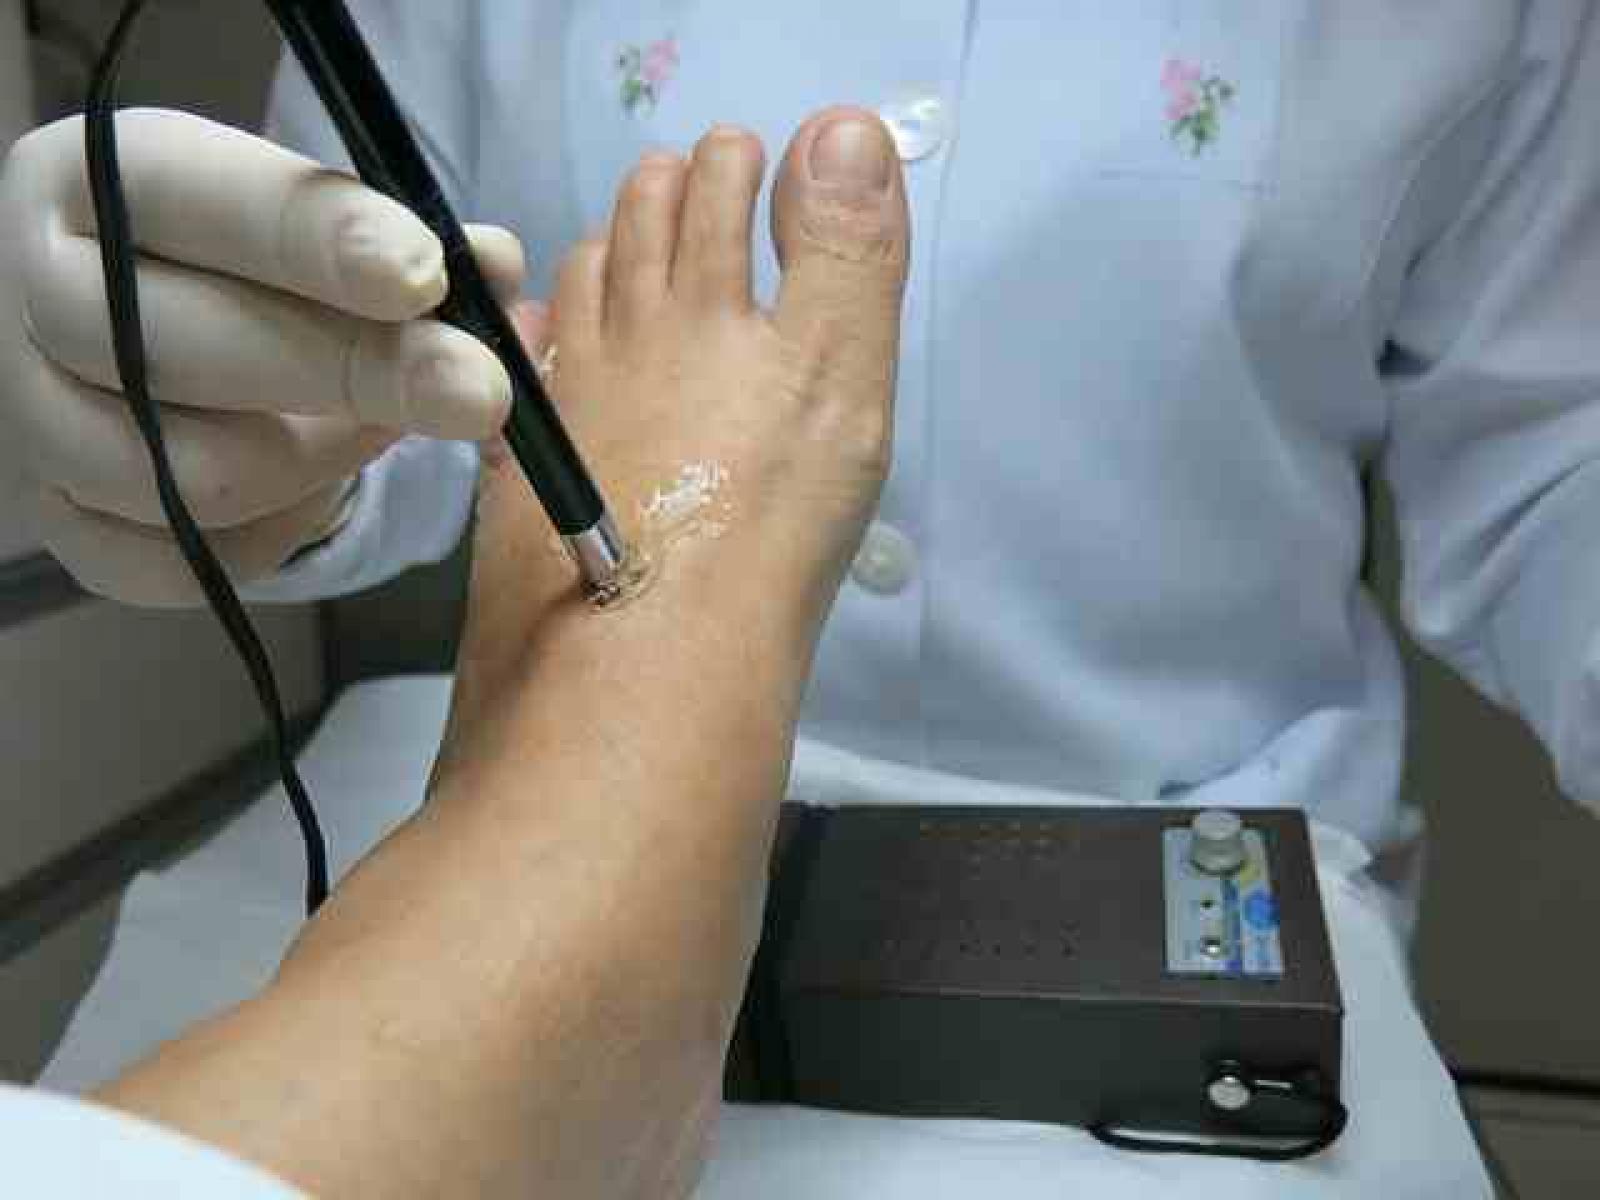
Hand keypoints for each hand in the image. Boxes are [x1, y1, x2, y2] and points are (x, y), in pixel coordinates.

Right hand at [0, 108, 519, 604]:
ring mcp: (33, 415)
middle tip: (477, 391)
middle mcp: (37, 288)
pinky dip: (274, 534)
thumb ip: (409, 241)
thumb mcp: (310, 227)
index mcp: (93, 179)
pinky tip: (307, 486)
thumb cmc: (243, 272)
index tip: (424, 276)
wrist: (138, 339)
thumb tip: (494, 265)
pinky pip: (186, 562)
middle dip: (358, 374)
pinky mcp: (62, 525)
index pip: (200, 201)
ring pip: (195, 471)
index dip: (319, 242)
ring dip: (321, 461)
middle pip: (193, 348)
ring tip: (371, 428)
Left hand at [451, 110, 910, 737]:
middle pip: (638, 236)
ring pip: (578, 294)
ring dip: (603, 247)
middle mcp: (628, 339)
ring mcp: (568, 402)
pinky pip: (523, 376)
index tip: (739, 147)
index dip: (730, 165)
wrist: (646, 650)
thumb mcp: (842, 374)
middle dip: (664, 188)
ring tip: (620, 237)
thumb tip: (843, 129)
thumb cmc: (768, 518)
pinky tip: (539, 338)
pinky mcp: (530, 467)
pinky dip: (533, 336)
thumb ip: (846, 250)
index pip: (716, 203)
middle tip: (680, 169)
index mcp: (711, 311)